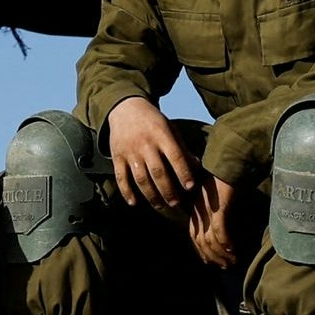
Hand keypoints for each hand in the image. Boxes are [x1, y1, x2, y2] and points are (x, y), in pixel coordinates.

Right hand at [108, 97, 200, 214]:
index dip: (183, 172)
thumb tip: (197, 167)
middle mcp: (146, 143)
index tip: (190, 187)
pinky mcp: (117, 156)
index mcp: (162, 134)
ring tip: (160, 205)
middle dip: (168, 190)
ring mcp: (130, 151)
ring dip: (150, 195)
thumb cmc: (153, 122)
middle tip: (175, 203)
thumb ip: (182, 148)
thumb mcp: (170, 129)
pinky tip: (134, 203)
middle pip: (158, 172)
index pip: (175, 156)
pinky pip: (121, 177)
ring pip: (140, 178)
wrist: (125, 108)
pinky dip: (126, 192)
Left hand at [187, 176, 236, 267]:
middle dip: (213, 257)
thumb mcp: (217, 196)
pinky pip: (220, 230)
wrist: (232, 161)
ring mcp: (208, 209)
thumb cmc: (227, 178)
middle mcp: (199, 210)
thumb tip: (224, 226)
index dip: (202, 251)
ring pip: (210, 239)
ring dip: (221, 254)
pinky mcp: (219, 207)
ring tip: (232, 263)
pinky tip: (233, 251)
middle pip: (201, 241)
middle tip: (225, 267)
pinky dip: (226, 243)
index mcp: (196, 208)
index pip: (194, 235)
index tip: (211, 262)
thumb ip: (217, 210)